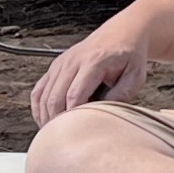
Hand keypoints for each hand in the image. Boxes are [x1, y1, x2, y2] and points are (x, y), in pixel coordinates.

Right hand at [31, 24, 149, 124]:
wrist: (122, 33)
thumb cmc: (129, 55)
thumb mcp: (135, 76)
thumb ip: (122, 95)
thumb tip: (103, 113)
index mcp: (94, 61)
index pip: (75, 95)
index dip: (72, 117)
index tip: (76, 133)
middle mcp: (73, 61)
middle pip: (55, 97)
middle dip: (56, 122)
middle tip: (63, 140)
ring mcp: (61, 63)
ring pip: (43, 95)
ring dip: (46, 117)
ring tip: (53, 134)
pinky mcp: (56, 67)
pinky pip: (38, 90)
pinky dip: (38, 107)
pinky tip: (44, 119)